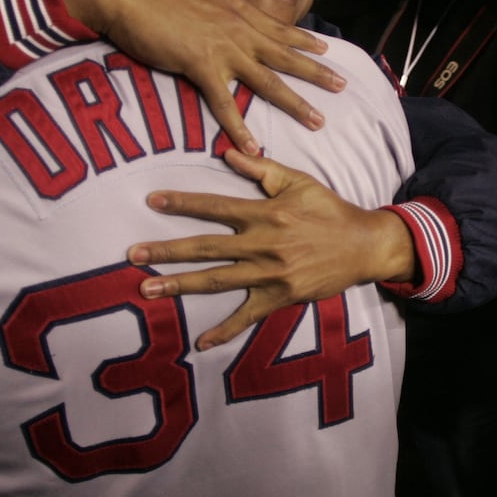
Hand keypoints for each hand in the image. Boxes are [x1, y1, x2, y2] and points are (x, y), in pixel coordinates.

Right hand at [61, 0, 339, 155]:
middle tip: (342, 86)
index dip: (304, 40)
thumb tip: (222, 8)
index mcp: (237, 10)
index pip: (279, 28)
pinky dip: (239, 128)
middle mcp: (238, 28)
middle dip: (317, 72)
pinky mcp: (200, 65)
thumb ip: (216, 5)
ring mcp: (222, 48)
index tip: (327, 49)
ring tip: (317, 121)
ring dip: (295, 103)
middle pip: (286, 55)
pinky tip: (253, 147)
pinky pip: (224, 103)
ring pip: (268, 81)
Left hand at [126, 150, 415, 350]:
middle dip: (168, 250)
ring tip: (147, 289)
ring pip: (217, 281)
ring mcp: (270, 275)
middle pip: (206, 247)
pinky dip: (225, 331)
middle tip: (133, 254)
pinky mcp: (280, 297)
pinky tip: (200, 343)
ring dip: (181, 285)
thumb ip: (261, 170)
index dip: (184, 203)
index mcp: (266, 213)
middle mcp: (263, 245)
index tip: (153, 201)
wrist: (363, 246)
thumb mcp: (298, 181)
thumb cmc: (329, 210)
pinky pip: (247, 317)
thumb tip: (227, 153)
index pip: (216, 207)